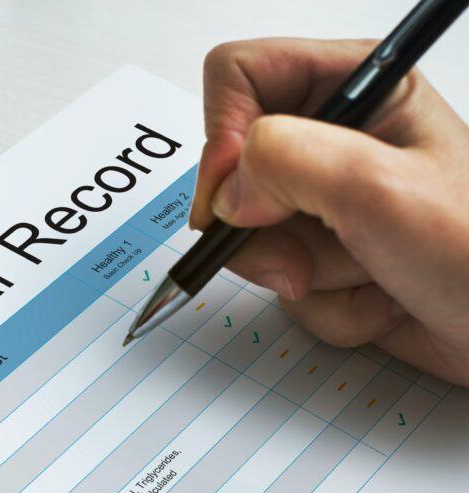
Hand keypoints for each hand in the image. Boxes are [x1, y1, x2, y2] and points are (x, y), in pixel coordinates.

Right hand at [191, 38, 468, 386]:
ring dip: (304, 274)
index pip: (240, 76)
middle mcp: (335, 140)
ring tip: (367, 275)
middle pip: (233, 170)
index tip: (237, 195)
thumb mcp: (379, 189)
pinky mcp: (327, 256)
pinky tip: (378, 301)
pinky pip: (281, 281)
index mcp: (357, 87)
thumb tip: (226, 191)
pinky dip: (324, 306)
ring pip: (252, 236)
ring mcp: (327, 203)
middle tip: (305, 257)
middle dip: (264, 229)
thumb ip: (286, 162)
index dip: (224, 134)